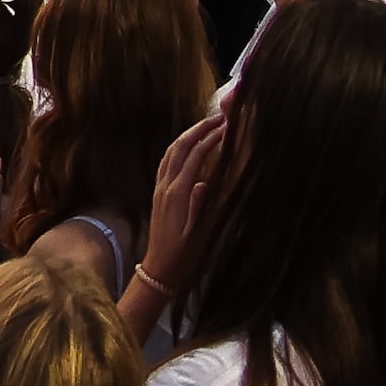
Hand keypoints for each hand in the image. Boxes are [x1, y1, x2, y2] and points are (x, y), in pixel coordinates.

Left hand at [138, 104, 225, 292]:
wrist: (160, 268)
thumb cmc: (184, 254)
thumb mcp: (199, 232)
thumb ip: (201, 205)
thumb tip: (205, 181)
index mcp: (177, 192)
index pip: (194, 155)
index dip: (210, 138)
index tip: (227, 127)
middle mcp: (166, 185)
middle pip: (180, 146)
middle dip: (198, 129)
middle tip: (218, 118)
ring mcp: (160, 187)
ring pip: (171, 151)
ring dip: (188, 135)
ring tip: (206, 126)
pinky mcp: (158, 192)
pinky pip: (167, 162)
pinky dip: (179, 148)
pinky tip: (189, 147)